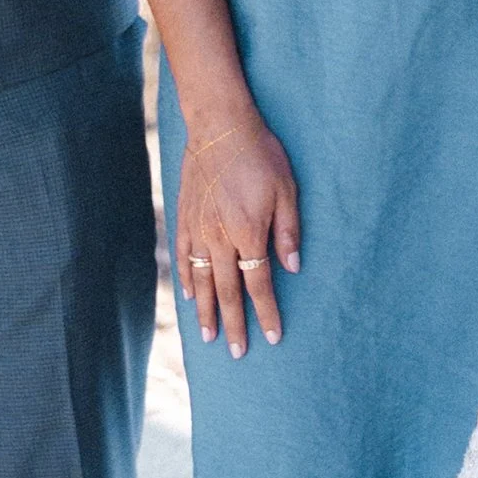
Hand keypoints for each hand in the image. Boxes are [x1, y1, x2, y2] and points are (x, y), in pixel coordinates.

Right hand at [176, 111, 299, 357]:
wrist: (219, 125)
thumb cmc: (260, 154)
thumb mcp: (287, 189)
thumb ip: (288, 231)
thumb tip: (292, 268)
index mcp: (248, 232)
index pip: (259, 284)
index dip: (267, 313)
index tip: (272, 337)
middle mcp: (220, 237)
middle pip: (228, 291)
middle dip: (234, 324)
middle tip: (237, 352)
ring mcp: (198, 229)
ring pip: (202, 280)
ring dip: (206, 311)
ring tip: (208, 336)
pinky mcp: (184, 217)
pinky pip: (185, 257)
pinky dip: (188, 279)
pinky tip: (190, 295)